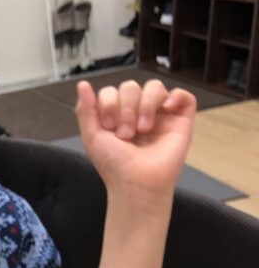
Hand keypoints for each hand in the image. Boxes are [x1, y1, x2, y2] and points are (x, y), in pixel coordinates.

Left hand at [75, 79, 195, 197]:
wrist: (136, 183)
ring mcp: (160, 115)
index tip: (108, 127)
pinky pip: (184, 96)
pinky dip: (176, 96)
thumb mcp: (92, 136)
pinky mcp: (181, 121)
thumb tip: (82, 84)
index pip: (113, 91)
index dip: (109, 103)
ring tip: (143, 129)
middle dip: (125, 108)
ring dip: (145, 105)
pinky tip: (166, 109)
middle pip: (131, 87)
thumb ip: (85, 110)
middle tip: (125, 134)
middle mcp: (138, 113)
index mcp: (117, 115)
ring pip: (154, 87)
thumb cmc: (115, 165)